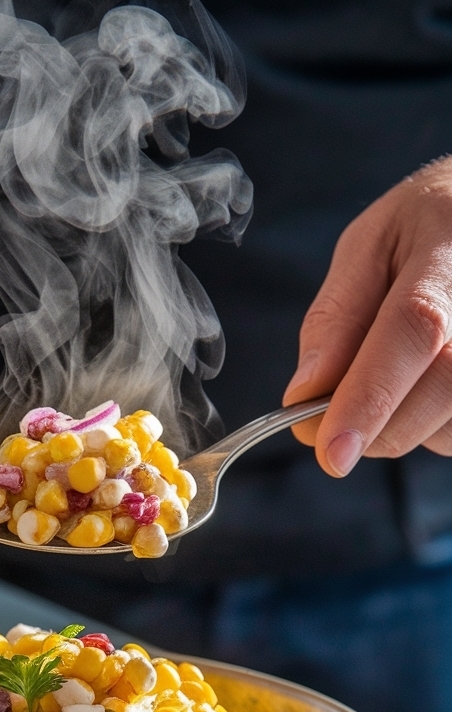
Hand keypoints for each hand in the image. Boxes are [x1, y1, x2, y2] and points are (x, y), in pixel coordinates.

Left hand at [284, 156, 451, 475]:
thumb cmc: (424, 231)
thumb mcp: (368, 248)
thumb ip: (336, 319)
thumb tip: (303, 397)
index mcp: (449, 249)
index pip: (414, 327)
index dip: (372, 395)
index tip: (331, 451)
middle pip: (442, 387)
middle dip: (377, 425)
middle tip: (337, 423)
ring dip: (407, 423)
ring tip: (403, 369)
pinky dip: (433, 424)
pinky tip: (432, 381)